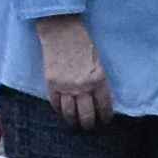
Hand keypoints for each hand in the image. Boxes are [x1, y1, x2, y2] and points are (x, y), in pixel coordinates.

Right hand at [36, 14, 113, 130]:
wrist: (61, 31)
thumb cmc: (82, 42)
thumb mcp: (97, 62)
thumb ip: (98, 80)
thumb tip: (97, 98)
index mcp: (98, 79)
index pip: (104, 106)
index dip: (105, 116)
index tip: (105, 120)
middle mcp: (82, 86)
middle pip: (86, 115)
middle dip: (89, 124)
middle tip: (89, 127)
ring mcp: (66, 86)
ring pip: (70, 113)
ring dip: (73, 121)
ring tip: (75, 124)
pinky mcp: (52, 84)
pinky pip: (55, 104)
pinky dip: (59, 110)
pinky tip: (62, 111)